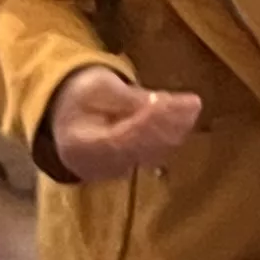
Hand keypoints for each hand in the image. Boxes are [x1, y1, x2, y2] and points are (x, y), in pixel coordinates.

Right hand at [48, 65, 202, 181]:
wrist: (66, 118)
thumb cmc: (80, 97)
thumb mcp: (97, 87)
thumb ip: (127, 99)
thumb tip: (159, 103)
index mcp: (81, 145)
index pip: (121, 138)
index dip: (151, 121)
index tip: (174, 103)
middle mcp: (97, 167)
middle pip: (140, 149)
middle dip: (169, 125)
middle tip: (192, 103)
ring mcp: (114, 172)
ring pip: (151, 154)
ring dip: (175, 130)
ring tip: (190, 106)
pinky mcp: (129, 169)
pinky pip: (154, 154)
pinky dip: (171, 136)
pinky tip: (184, 117)